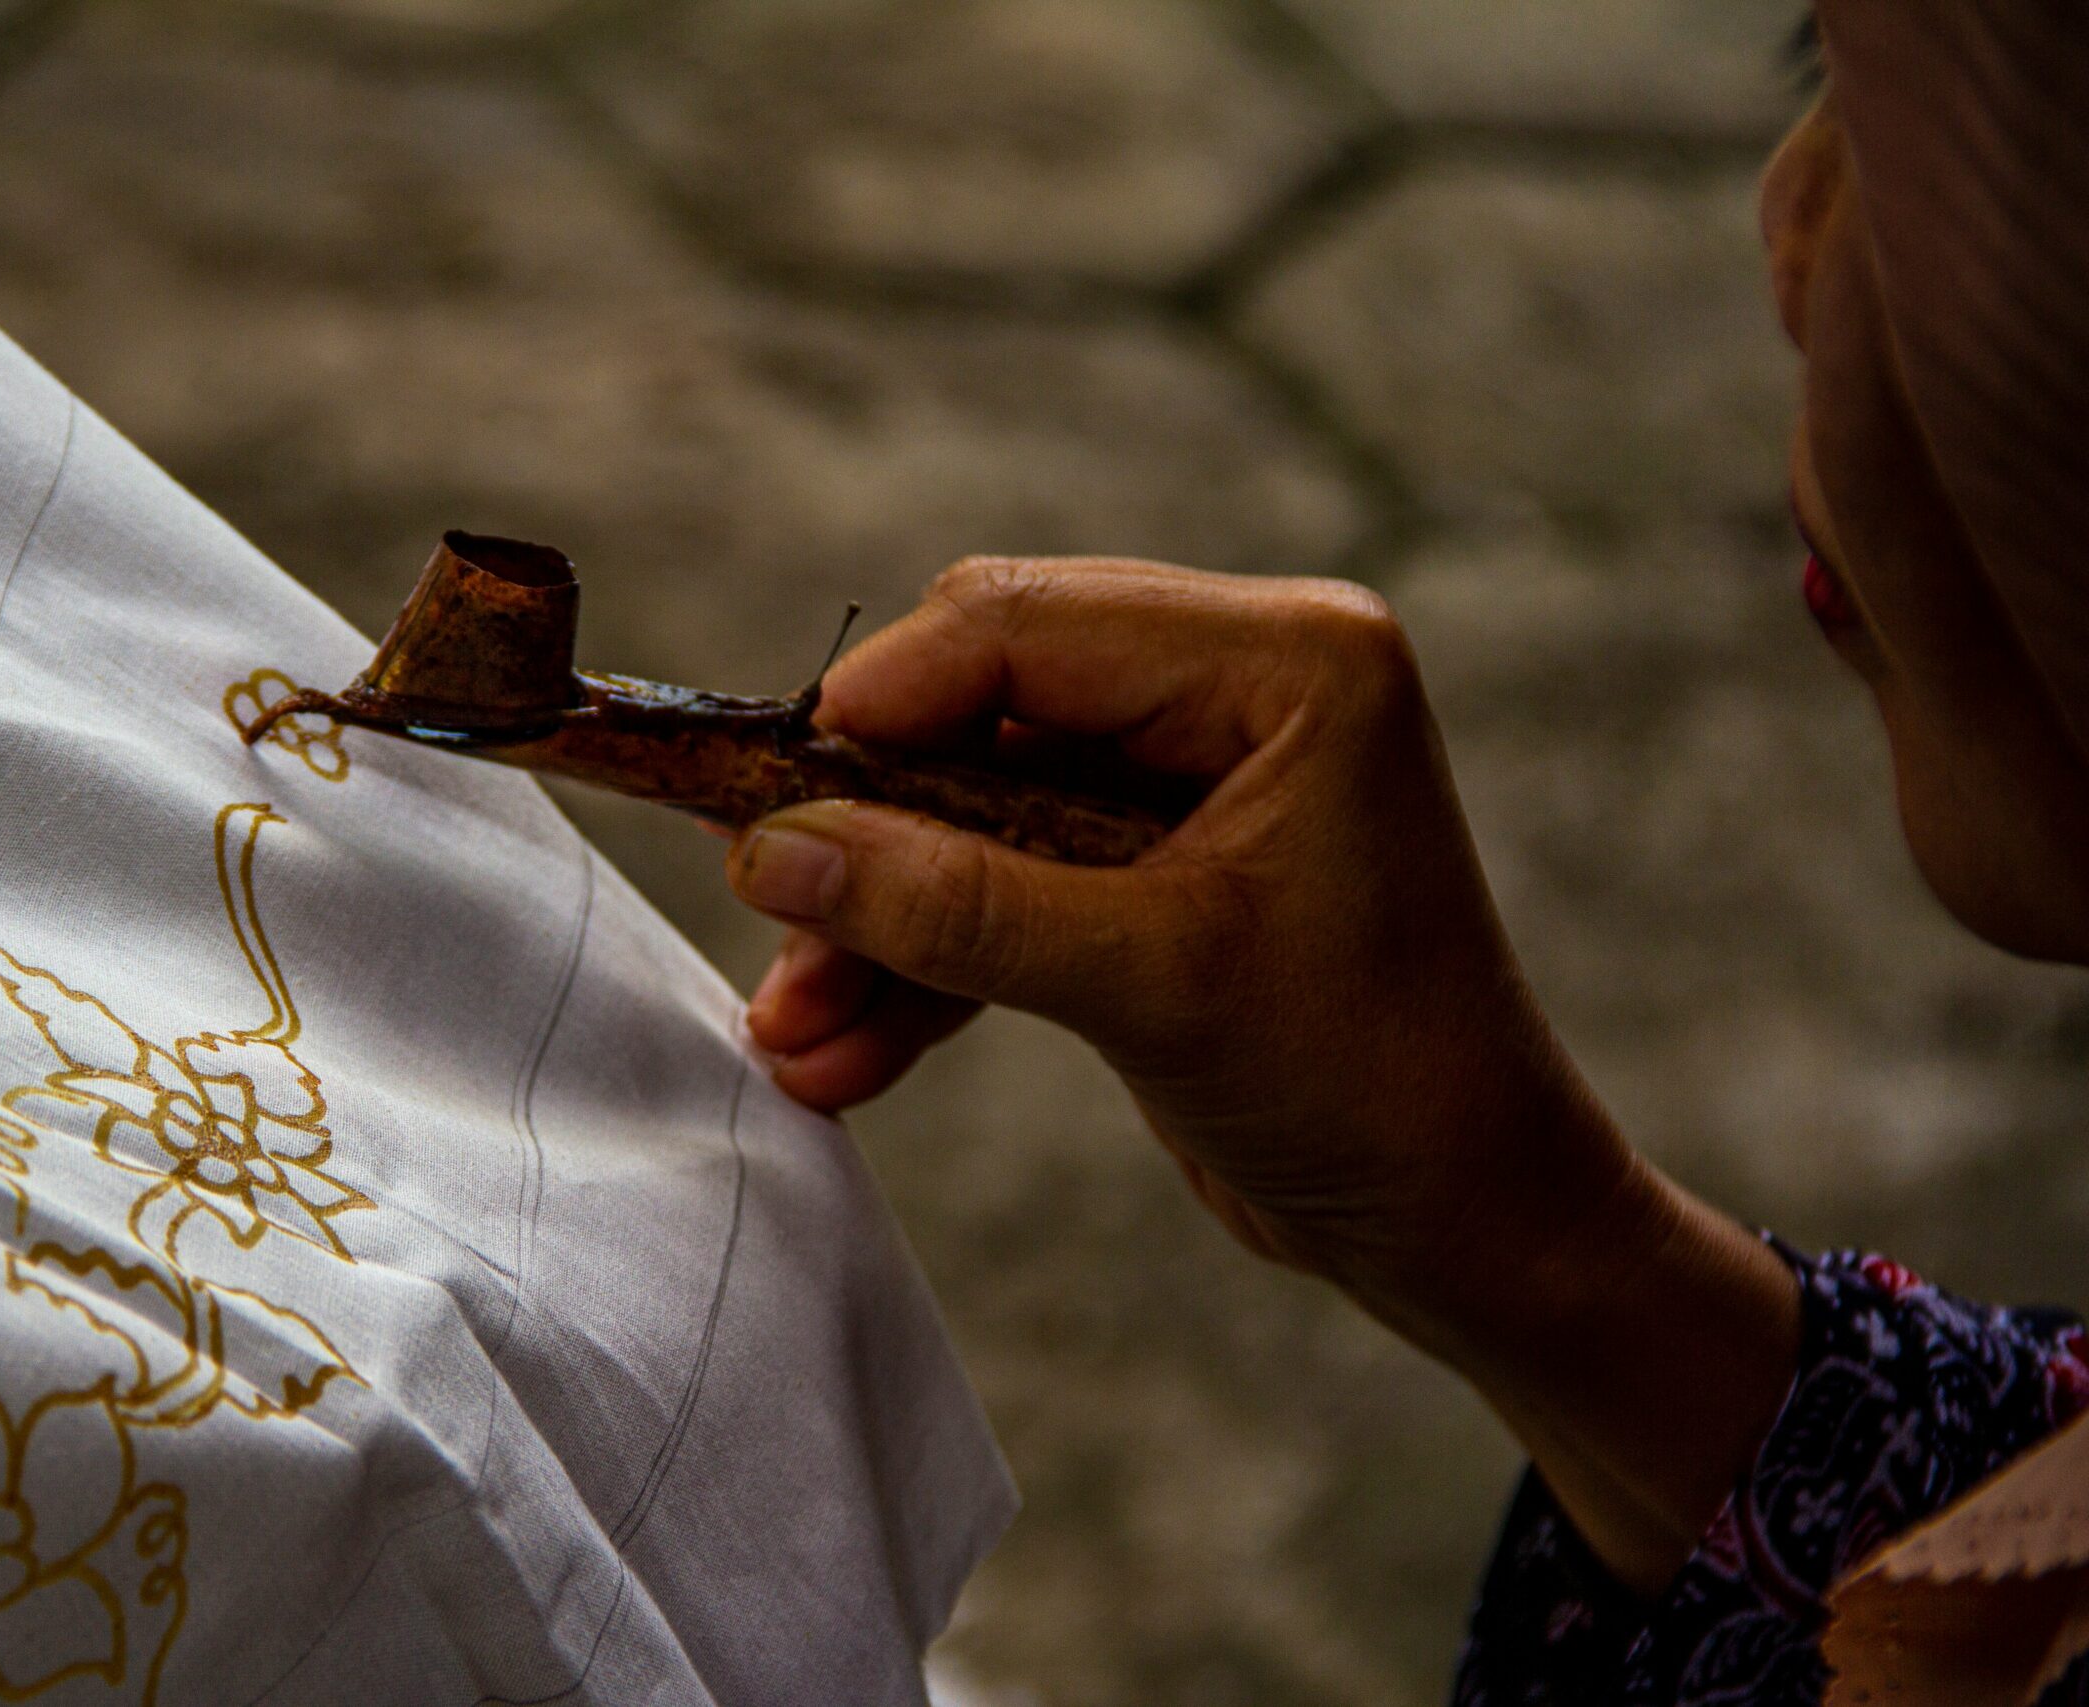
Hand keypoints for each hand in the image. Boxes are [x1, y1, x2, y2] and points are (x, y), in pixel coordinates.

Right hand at [725, 556, 1797, 1589]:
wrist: (1468, 1229)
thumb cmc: (1372, 1089)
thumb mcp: (1153, 984)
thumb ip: (958, 908)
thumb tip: (775, 848)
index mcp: (1285, 660)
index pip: (1024, 627)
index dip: (878, 704)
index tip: (757, 795)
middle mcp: (1238, 688)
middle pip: (981, 709)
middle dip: (870, 835)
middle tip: (769, 919)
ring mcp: (1192, 780)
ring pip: (974, 808)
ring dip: (883, 922)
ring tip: (791, 1035)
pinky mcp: (1156, 871)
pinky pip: (1005, 884)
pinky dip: (929, 965)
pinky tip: (845, 1055)